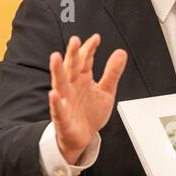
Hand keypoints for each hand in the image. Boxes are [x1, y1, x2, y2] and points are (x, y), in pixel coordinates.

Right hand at [49, 34, 127, 163]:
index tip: (96, 38)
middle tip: (75, 41)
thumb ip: (112, 73)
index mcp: (82, 79)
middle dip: (73, 54)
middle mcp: (72, 86)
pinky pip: (58, 108)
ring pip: (60, 83)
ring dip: (57, 70)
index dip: (90, 49)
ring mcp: (66, 100)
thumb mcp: (106, 91)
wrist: (83, 136)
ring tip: (55, 58)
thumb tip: (120, 53)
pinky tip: (55, 95)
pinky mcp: (62, 116)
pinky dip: (56, 102)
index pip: (85, 60)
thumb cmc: (90, 113)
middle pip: (71, 67)